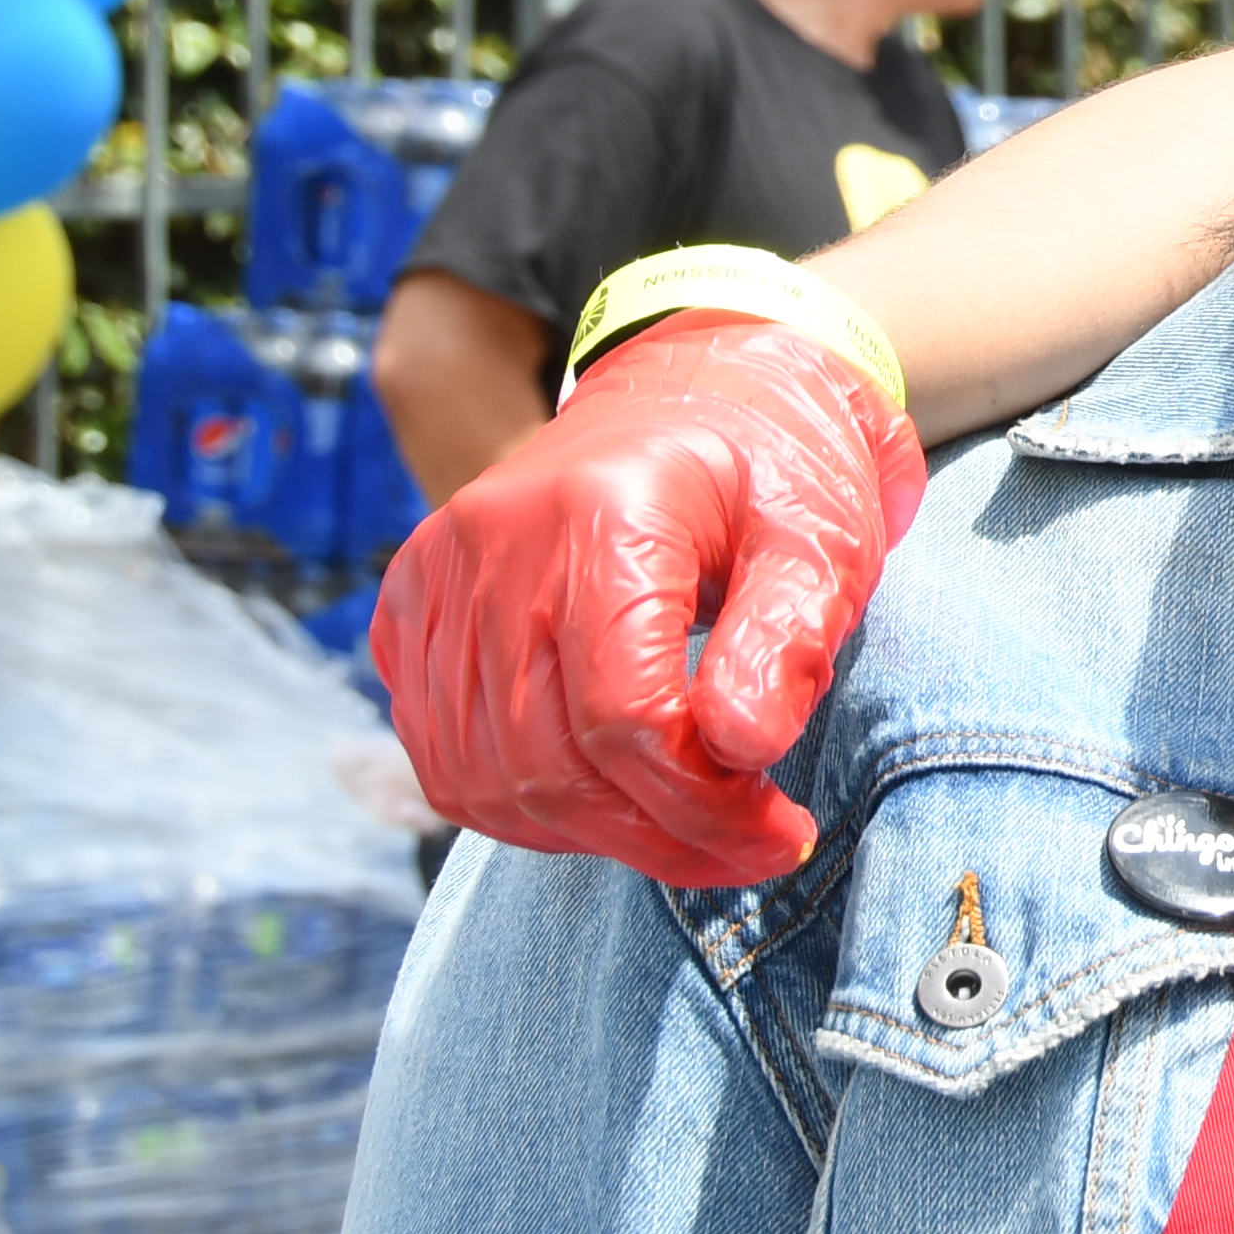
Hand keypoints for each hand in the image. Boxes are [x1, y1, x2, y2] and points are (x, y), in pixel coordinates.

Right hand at [367, 314, 924, 885]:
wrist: (697, 387)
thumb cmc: (772, 466)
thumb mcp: (822, 533)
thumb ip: (791, 637)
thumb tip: (744, 747)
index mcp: (602, 510)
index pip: (624, 715)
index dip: (703, 804)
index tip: (782, 833)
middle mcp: (494, 540)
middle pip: (550, 760)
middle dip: (662, 834)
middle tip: (752, 846)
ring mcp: (437, 574)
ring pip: (487, 778)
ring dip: (596, 834)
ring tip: (690, 824)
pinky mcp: (411, 607)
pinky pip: (443, 757)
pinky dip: (526, 806)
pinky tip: (612, 796)